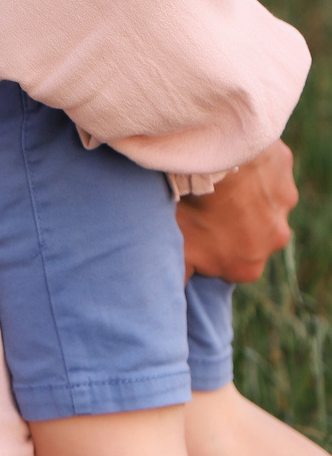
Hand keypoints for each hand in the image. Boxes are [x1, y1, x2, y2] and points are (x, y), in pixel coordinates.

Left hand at [179, 138, 297, 284]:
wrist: (213, 159)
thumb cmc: (191, 207)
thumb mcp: (178, 249)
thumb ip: (179, 274)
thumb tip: (171, 296)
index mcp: (247, 268)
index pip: (229, 264)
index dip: (211, 247)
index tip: (197, 231)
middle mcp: (275, 240)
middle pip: (250, 236)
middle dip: (232, 224)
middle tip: (206, 205)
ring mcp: (283, 203)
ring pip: (262, 202)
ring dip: (244, 194)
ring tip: (217, 181)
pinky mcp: (284, 169)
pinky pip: (267, 169)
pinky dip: (251, 166)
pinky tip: (229, 159)